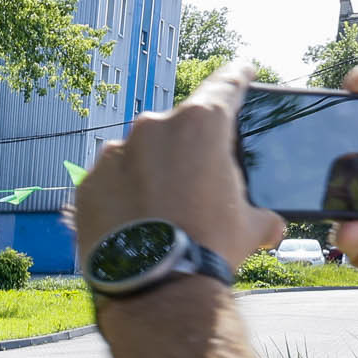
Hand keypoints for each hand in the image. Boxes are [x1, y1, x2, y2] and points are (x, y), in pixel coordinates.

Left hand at [74, 61, 285, 281]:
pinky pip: (107, 182)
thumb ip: (260, 214)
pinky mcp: (86, 185)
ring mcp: (112, 155)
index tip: (241, 71)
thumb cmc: (208, 247)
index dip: (237, 77)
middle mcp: (152, 128)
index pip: (225, 86)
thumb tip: (272, 227)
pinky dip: (118, 195)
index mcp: (200, 123)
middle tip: (193, 179)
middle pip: (174, 126)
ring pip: (136, 154)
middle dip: (184, 148)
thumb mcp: (250, 225)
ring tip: (158, 207)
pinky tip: (130, 221)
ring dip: (147, 172)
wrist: (155, 287)